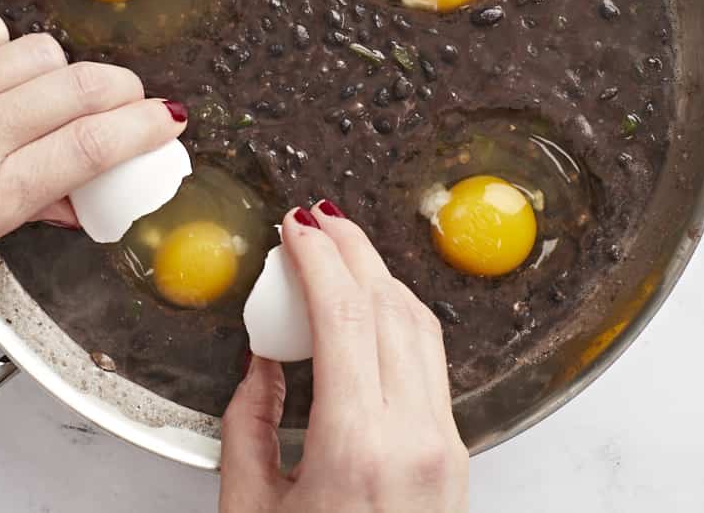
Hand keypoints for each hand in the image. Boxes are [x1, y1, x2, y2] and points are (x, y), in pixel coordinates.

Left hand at [0, 12, 185, 304]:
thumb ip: (24, 210)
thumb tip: (77, 196)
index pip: (92, 148)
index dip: (146, 128)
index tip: (169, 121)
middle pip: (81, 88)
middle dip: (123, 90)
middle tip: (129, 98)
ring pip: (40, 51)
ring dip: (59, 70)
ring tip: (44, 92)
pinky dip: (3, 47)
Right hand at [220, 202, 468, 512]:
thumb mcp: (251, 508)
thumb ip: (249, 421)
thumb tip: (262, 360)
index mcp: (358, 447)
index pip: (346, 314)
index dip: (319, 256)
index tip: (295, 226)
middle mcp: (414, 437)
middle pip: (391, 305)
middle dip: (352, 249)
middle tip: (317, 220)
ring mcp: (444, 444)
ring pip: (420, 325)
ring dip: (379, 276)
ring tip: (340, 251)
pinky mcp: (454, 452)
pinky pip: (430, 360)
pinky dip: (398, 317)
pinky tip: (370, 306)